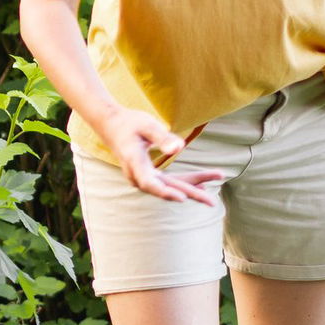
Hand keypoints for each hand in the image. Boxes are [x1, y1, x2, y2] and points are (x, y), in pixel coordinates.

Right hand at [97, 105, 221, 203]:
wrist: (112, 126)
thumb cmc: (130, 122)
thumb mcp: (146, 125)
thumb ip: (162, 137)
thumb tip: (180, 147)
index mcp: (134, 162)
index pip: (149, 183)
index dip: (165, 192)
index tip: (182, 198)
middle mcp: (137, 175)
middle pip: (166, 188)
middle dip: (190, 193)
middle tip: (212, 202)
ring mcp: (142, 177)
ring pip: (170, 185)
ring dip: (191, 187)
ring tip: (212, 188)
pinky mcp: (148, 175)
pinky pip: (168, 183)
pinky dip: (183, 183)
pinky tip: (201, 184)